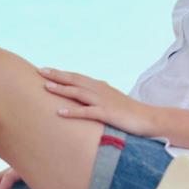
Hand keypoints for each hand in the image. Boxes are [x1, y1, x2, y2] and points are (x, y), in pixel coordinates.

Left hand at [36, 66, 162, 136]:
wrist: (149, 119)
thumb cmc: (129, 112)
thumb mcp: (111, 101)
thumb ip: (98, 98)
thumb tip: (85, 99)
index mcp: (100, 87)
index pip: (77, 77)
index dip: (61, 73)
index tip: (46, 69)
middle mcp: (100, 90)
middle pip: (75, 80)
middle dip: (56, 75)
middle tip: (39, 70)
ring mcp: (103, 101)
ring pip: (78, 92)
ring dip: (61, 89)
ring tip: (45, 86)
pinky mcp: (107, 114)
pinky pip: (87, 112)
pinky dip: (73, 111)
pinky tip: (60, 111)